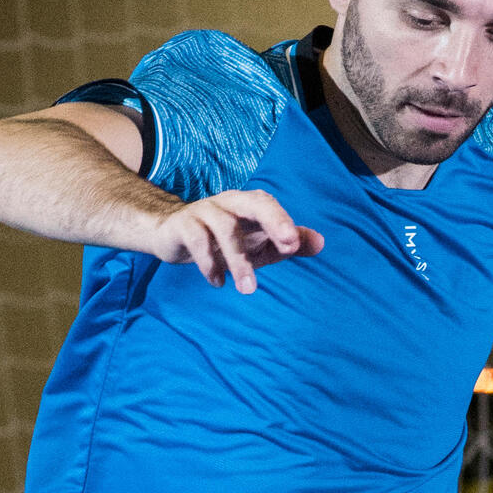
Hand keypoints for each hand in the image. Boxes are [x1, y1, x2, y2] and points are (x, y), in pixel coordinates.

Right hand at [151, 188, 322, 292]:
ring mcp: (205, 211)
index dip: (283, 221)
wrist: (171, 235)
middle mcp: (229, 202)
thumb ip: (287, 244)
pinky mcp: (183, 225)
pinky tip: (217, 282)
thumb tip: (321, 243)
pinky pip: (198, 241)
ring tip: (248, 290)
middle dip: (274, 221)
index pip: (270, 206)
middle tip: (288, 247)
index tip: (295, 244)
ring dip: (239, 260)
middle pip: (254, 203)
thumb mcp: (258, 244)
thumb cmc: (223, 240)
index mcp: (249, 204)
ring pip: (225, 228)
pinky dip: (209, 263)